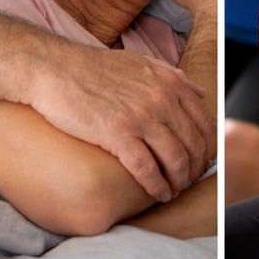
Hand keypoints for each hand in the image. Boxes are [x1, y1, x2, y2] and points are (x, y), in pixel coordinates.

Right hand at [24, 41, 213, 200]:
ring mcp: (141, 117)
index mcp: (171, 83)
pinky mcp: (116, 133)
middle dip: (194, 168)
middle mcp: (162, 99)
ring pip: (175, 159)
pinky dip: (156, 186)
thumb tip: (200, 94)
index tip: (199, 161)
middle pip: (193, 144)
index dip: (205, 148)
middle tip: (187, 181)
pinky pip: (146, 168)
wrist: (53, 68)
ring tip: (173, 191)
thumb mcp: (142, 64)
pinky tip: (158, 194)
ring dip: (178, 181)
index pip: (204, 124)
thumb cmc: (94, 68)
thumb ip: (174, 78)